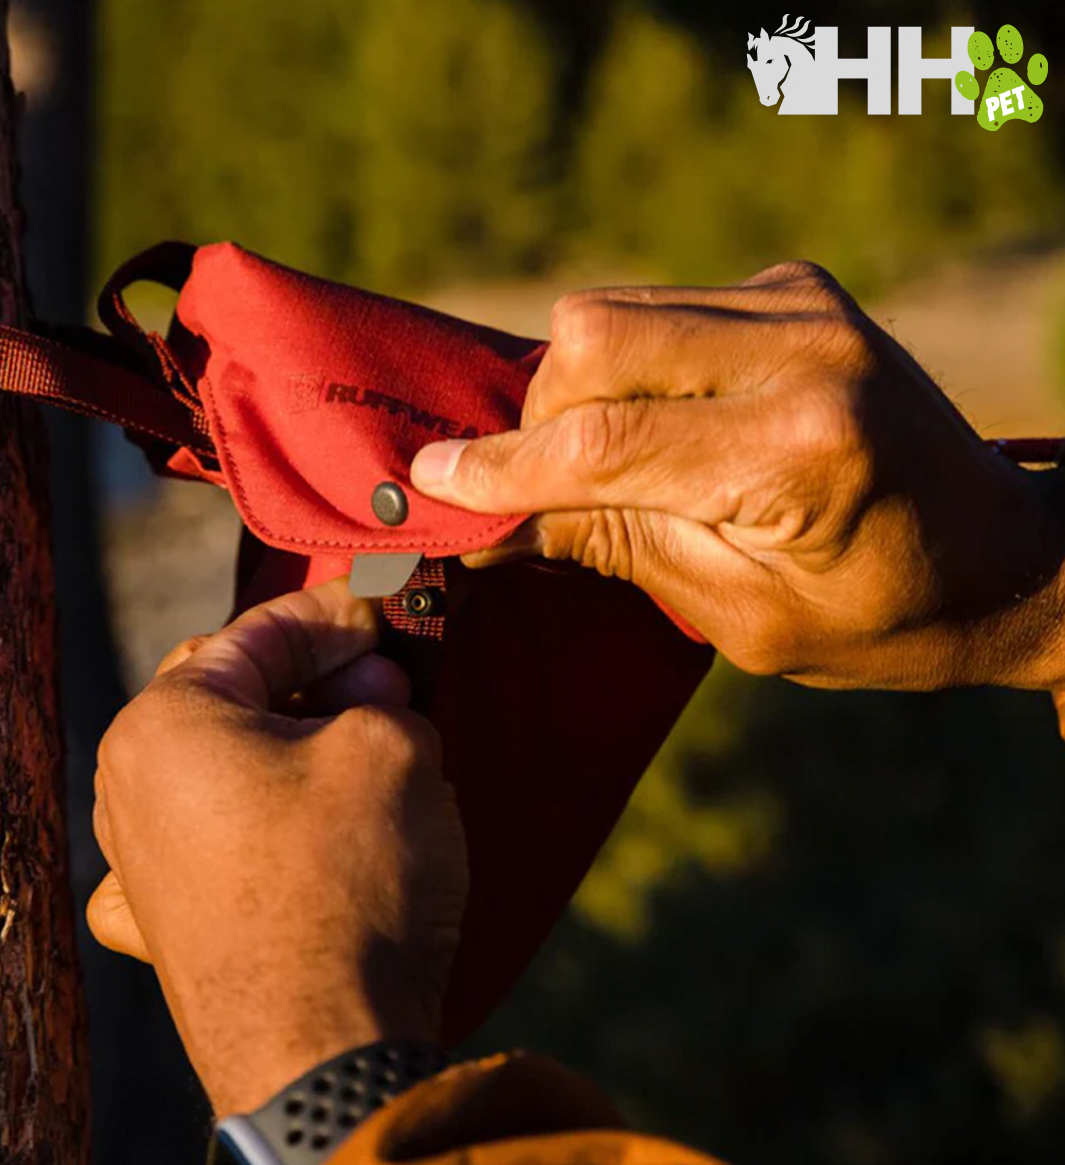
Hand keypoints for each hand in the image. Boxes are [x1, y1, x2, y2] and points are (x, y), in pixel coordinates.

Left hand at [86, 580, 466, 1116]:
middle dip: (314, 680)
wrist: (326, 1051)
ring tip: (364, 747)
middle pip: (232, 700)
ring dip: (295, 747)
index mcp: (163, 725)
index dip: (331, 616)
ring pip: (225, 769)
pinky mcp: (166, 930)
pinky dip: (254, 819)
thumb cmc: (351, 879)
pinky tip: (285, 825)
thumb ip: (380, 696)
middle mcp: (128, 789)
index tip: (380, 608)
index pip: (255, 636)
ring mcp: (138, 866)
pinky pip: (207, 844)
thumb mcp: (393, 746)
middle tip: (386, 681)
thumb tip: (373, 699)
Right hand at [412, 262, 1064, 701]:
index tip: (427, 484)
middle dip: (535, 419)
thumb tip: (492, 523)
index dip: (500, 467)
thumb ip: (616, 547)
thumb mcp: (741, 614)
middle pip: (591, 340)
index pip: (602, 442)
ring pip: (609, 310)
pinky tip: (648, 425)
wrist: (996, 555)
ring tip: (593, 465)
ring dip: (573, 389)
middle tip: (533, 491)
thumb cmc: (879, 615)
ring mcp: (798, 302)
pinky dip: (619, 366)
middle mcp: (802, 349)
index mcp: (799, 449)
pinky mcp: (791, 288)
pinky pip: (652, 306)